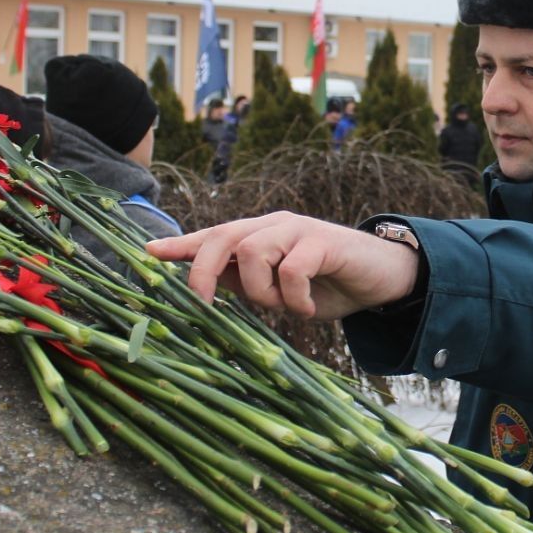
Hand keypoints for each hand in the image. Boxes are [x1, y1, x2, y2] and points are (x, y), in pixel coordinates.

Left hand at [146, 211, 419, 320]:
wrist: (383, 278)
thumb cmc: (328, 285)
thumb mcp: (280, 290)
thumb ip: (247, 283)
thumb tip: (206, 288)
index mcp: (259, 236)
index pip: (213, 235)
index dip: (181, 244)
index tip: (148, 252)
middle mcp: (273, 225)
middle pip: (223, 236)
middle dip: (204, 271)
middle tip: (205, 303)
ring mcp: (298, 229)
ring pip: (253, 253)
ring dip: (261, 291)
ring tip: (283, 307)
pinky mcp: (323, 241)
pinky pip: (291, 269)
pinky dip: (294, 297)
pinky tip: (309, 307)